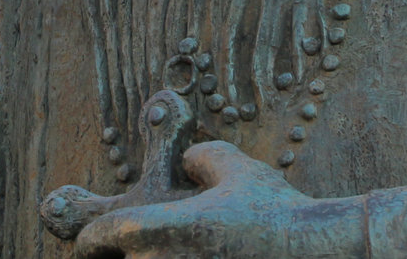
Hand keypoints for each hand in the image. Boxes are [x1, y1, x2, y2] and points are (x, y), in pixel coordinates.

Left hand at [73, 142, 365, 258]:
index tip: (89, 248)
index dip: (88, 242)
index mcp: (159, 229)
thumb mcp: (239, 170)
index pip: (98, 237)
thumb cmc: (277, 212)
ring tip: (186, 255)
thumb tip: (188, 165)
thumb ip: (203, 158)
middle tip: (135, 254)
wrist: (318, 253)